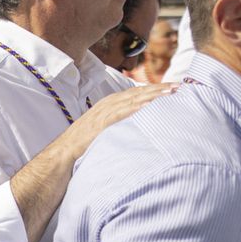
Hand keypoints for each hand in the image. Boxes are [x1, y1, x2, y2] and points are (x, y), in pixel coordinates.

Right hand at [58, 83, 175, 159]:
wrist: (61, 155)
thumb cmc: (81, 147)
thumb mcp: (102, 132)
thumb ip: (117, 126)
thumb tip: (135, 129)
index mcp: (107, 105)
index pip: (135, 93)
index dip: (154, 90)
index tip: (171, 88)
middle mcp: (107, 105)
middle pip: (137, 92)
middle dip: (159, 89)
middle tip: (179, 86)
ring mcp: (103, 113)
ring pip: (133, 99)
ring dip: (153, 95)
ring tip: (171, 92)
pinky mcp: (101, 123)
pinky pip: (122, 112)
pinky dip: (137, 107)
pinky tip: (151, 105)